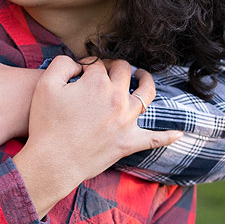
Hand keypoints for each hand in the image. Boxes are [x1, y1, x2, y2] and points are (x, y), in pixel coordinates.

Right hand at [13, 56, 182, 216]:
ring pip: (146, 94)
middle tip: (108, 69)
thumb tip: (78, 62)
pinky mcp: (130, 142)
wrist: (53, 162)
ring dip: (146, 81)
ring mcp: (127, 120)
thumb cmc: (46, 124)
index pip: (97, 63)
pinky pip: (155, 139)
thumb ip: (62, 64)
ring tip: (143, 77)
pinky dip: (168, 136)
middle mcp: (117, 97)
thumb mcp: (45, 85)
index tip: (82, 70)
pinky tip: (179, 133)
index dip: (89, 63)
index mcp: (96, 82)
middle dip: (116, 66)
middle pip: (124, 71)